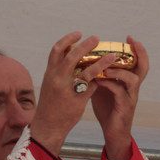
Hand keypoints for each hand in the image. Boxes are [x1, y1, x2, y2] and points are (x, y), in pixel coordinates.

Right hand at [30, 32, 122, 155]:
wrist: (47, 126)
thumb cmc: (50, 104)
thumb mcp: (51, 83)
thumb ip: (61, 71)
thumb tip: (73, 56)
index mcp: (50, 73)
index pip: (57, 50)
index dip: (68, 40)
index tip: (79, 34)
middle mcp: (57, 79)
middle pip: (71, 57)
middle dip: (85, 46)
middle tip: (96, 39)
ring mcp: (67, 90)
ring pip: (86, 72)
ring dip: (101, 62)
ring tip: (112, 56)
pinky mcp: (77, 101)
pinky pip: (91, 87)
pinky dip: (100, 80)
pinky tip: (108, 75)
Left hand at [90, 36, 147, 159]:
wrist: (112, 133)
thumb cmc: (108, 110)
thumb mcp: (102, 89)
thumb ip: (99, 75)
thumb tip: (86, 61)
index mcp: (128, 82)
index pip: (137, 62)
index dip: (137, 50)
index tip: (129, 37)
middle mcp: (133, 88)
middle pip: (143, 67)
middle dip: (139, 53)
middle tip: (130, 42)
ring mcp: (130, 98)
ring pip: (133, 79)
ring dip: (119, 70)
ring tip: (106, 66)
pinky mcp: (124, 108)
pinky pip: (120, 93)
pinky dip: (109, 84)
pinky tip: (98, 80)